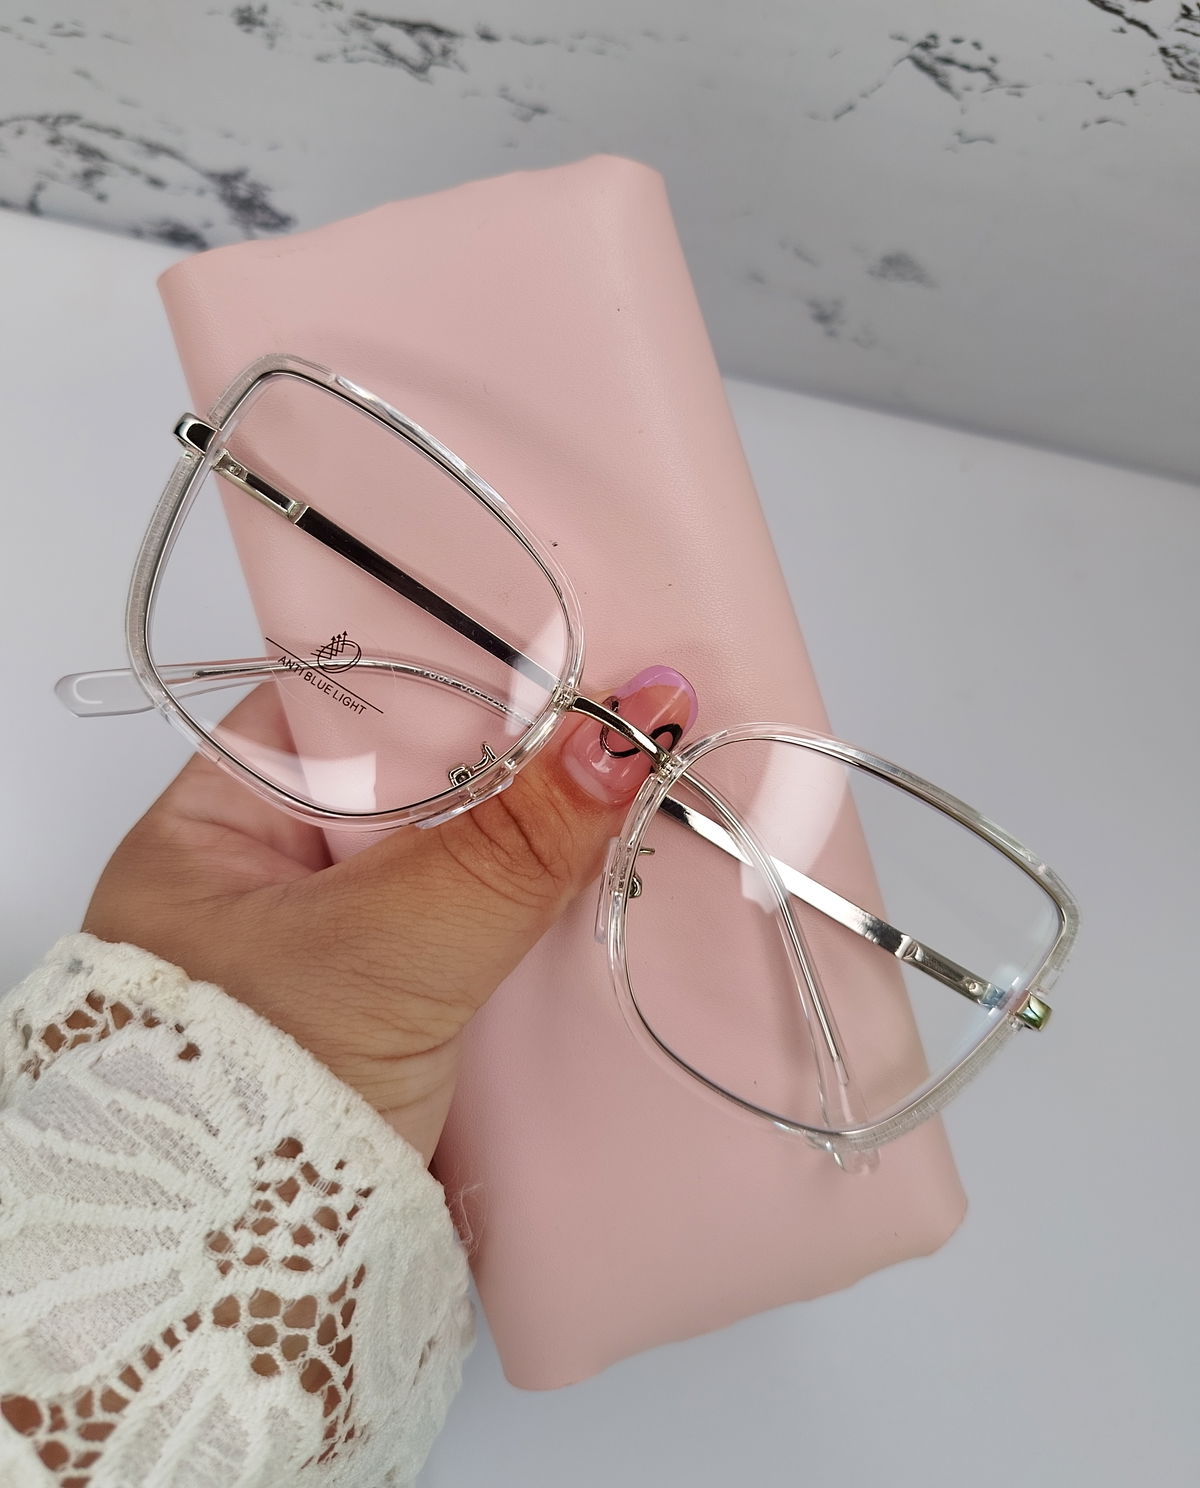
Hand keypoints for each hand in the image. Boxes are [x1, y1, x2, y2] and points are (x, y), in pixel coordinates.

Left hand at [83, 666, 696, 1162]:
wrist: (255, 1277)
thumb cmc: (266, 1093)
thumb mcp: (396, 940)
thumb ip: (512, 837)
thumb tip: (627, 728)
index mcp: (218, 823)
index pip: (345, 706)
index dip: (451, 679)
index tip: (555, 661)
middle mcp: (265, 873)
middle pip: (410, 778)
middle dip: (510, 761)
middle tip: (616, 722)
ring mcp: (328, 940)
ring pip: (449, 853)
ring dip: (529, 841)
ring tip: (627, 786)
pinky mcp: (387, 1003)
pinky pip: (468, 921)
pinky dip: (525, 908)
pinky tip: (595, 878)